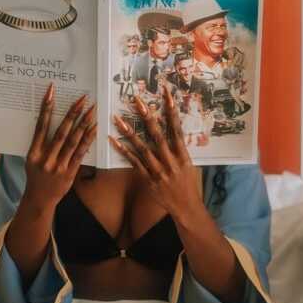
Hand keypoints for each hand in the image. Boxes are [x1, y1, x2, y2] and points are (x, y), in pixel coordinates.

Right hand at [21, 83, 96, 211]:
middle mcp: (45, 158)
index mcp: (33, 152)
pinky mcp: (69, 173)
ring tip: (92, 110)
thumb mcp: (31, 159)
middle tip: (82, 99)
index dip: (46, 108)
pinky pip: (80, 153)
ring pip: (72, 141)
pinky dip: (87, 140)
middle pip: (60, 132)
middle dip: (72, 114)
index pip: (40, 126)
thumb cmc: (35, 176)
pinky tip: (94, 130)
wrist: (39, 199)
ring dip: (84, 124)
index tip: (51, 92)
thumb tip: (49, 121)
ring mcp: (58, 166)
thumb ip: (40, 143)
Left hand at [109, 88, 204, 225]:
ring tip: (118, 118)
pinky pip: (133, 163)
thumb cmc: (188, 184)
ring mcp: (158, 170)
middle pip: (157, 135)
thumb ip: (179, 149)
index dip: (171, 111)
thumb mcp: (189, 164)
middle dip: (147, 117)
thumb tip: (173, 131)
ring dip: (129, 132)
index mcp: (183, 155)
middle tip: (137, 101)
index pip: (176, 128)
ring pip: (142, 148)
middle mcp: (170, 161)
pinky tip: (113, 141)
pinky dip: (123, 151)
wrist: (186, 207)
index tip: (166, 95)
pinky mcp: (148, 179)